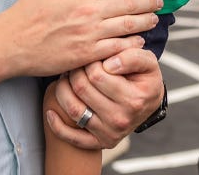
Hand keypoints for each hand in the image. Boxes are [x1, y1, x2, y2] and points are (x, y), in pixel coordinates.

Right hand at [2, 0, 162, 76]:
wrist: (12, 44)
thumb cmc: (25, 15)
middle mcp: (87, 10)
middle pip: (128, 2)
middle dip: (148, 0)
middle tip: (158, 0)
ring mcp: (89, 34)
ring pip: (128, 25)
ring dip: (145, 21)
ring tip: (154, 19)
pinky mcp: (87, 54)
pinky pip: (117, 48)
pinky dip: (132, 44)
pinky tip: (140, 42)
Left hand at [46, 47, 163, 148]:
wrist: (147, 104)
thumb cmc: (144, 78)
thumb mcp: (148, 63)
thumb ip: (133, 56)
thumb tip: (110, 63)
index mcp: (134, 100)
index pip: (98, 75)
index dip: (90, 60)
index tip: (91, 56)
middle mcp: (121, 120)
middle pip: (82, 89)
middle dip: (75, 71)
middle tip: (76, 64)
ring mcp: (109, 133)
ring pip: (74, 109)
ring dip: (62, 90)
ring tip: (66, 78)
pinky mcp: (99, 142)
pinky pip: (73, 138)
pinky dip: (57, 126)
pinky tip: (50, 112)